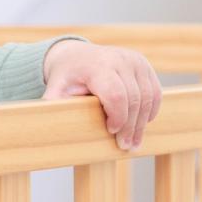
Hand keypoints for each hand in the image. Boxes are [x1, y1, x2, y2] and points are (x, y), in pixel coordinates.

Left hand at [42, 40, 161, 150]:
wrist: (75, 55)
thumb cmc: (66, 76)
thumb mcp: (56, 88)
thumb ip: (54, 104)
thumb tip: (47, 124)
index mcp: (97, 65)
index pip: (116, 95)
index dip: (117, 117)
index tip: (111, 131)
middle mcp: (119, 59)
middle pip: (134, 99)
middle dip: (131, 126)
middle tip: (126, 146)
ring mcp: (135, 60)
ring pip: (148, 97)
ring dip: (142, 122)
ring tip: (135, 141)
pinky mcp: (144, 64)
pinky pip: (154, 92)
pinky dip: (150, 110)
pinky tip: (142, 124)